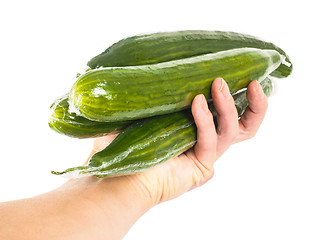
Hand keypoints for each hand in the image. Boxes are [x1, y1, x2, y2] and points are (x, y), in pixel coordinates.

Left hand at [88, 78, 267, 204]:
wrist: (117, 174)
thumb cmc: (127, 141)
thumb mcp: (148, 108)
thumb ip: (162, 89)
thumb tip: (166, 61)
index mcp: (199, 128)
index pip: (232, 114)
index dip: (245, 97)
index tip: (246, 73)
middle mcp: (207, 142)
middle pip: (246, 127)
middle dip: (256, 105)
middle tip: (253, 82)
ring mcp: (206, 156)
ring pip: (232, 131)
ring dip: (227, 105)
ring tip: (218, 84)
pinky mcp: (201, 168)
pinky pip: (209, 141)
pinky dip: (205, 121)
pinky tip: (197, 102)